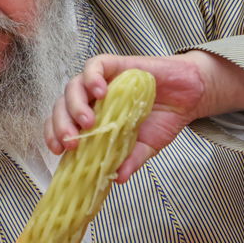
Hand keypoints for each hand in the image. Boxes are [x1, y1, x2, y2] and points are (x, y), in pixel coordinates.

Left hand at [46, 51, 243, 182]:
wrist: (189, 96)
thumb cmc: (163, 118)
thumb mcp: (146, 147)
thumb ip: (130, 160)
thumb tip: (117, 178)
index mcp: (94, 119)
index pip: (63, 125)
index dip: (55, 136)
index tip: (60, 151)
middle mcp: (92, 99)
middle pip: (62, 107)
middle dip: (62, 125)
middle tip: (72, 141)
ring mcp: (103, 80)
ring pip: (74, 86)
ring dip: (76, 105)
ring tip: (88, 121)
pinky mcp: (115, 64)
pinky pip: (95, 66)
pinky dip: (92, 78)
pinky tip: (101, 91)